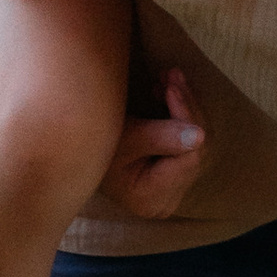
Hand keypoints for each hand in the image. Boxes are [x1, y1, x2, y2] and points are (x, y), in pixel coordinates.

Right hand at [95, 69, 207, 220]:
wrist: (75, 150)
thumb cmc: (92, 145)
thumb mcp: (124, 138)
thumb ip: (161, 136)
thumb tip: (200, 136)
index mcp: (151, 199)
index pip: (188, 158)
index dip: (184, 119)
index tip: (171, 87)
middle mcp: (166, 202)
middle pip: (195, 151)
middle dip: (186, 109)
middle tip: (172, 75)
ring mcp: (172, 191)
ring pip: (196, 143)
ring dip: (184, 107)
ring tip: (169, 77)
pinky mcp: (173, 176)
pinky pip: (189, 142)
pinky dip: (181, 115)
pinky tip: (168, 92)